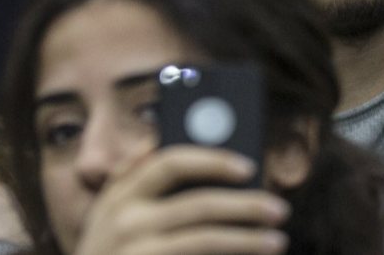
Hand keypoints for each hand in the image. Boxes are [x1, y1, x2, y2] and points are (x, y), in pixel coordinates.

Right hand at [74, 146, 289, 254]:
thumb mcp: (105, 215)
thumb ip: (128, 178)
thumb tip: (153, 140)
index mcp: (119, 195)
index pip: (170, 163)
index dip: (212, 160)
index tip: (247, 167)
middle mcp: (126, 221)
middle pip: (199, 203)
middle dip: (245, 205)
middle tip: (278, 208)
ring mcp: (137, 252)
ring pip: (206, 239)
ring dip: (248, 240)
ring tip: (276, 241)